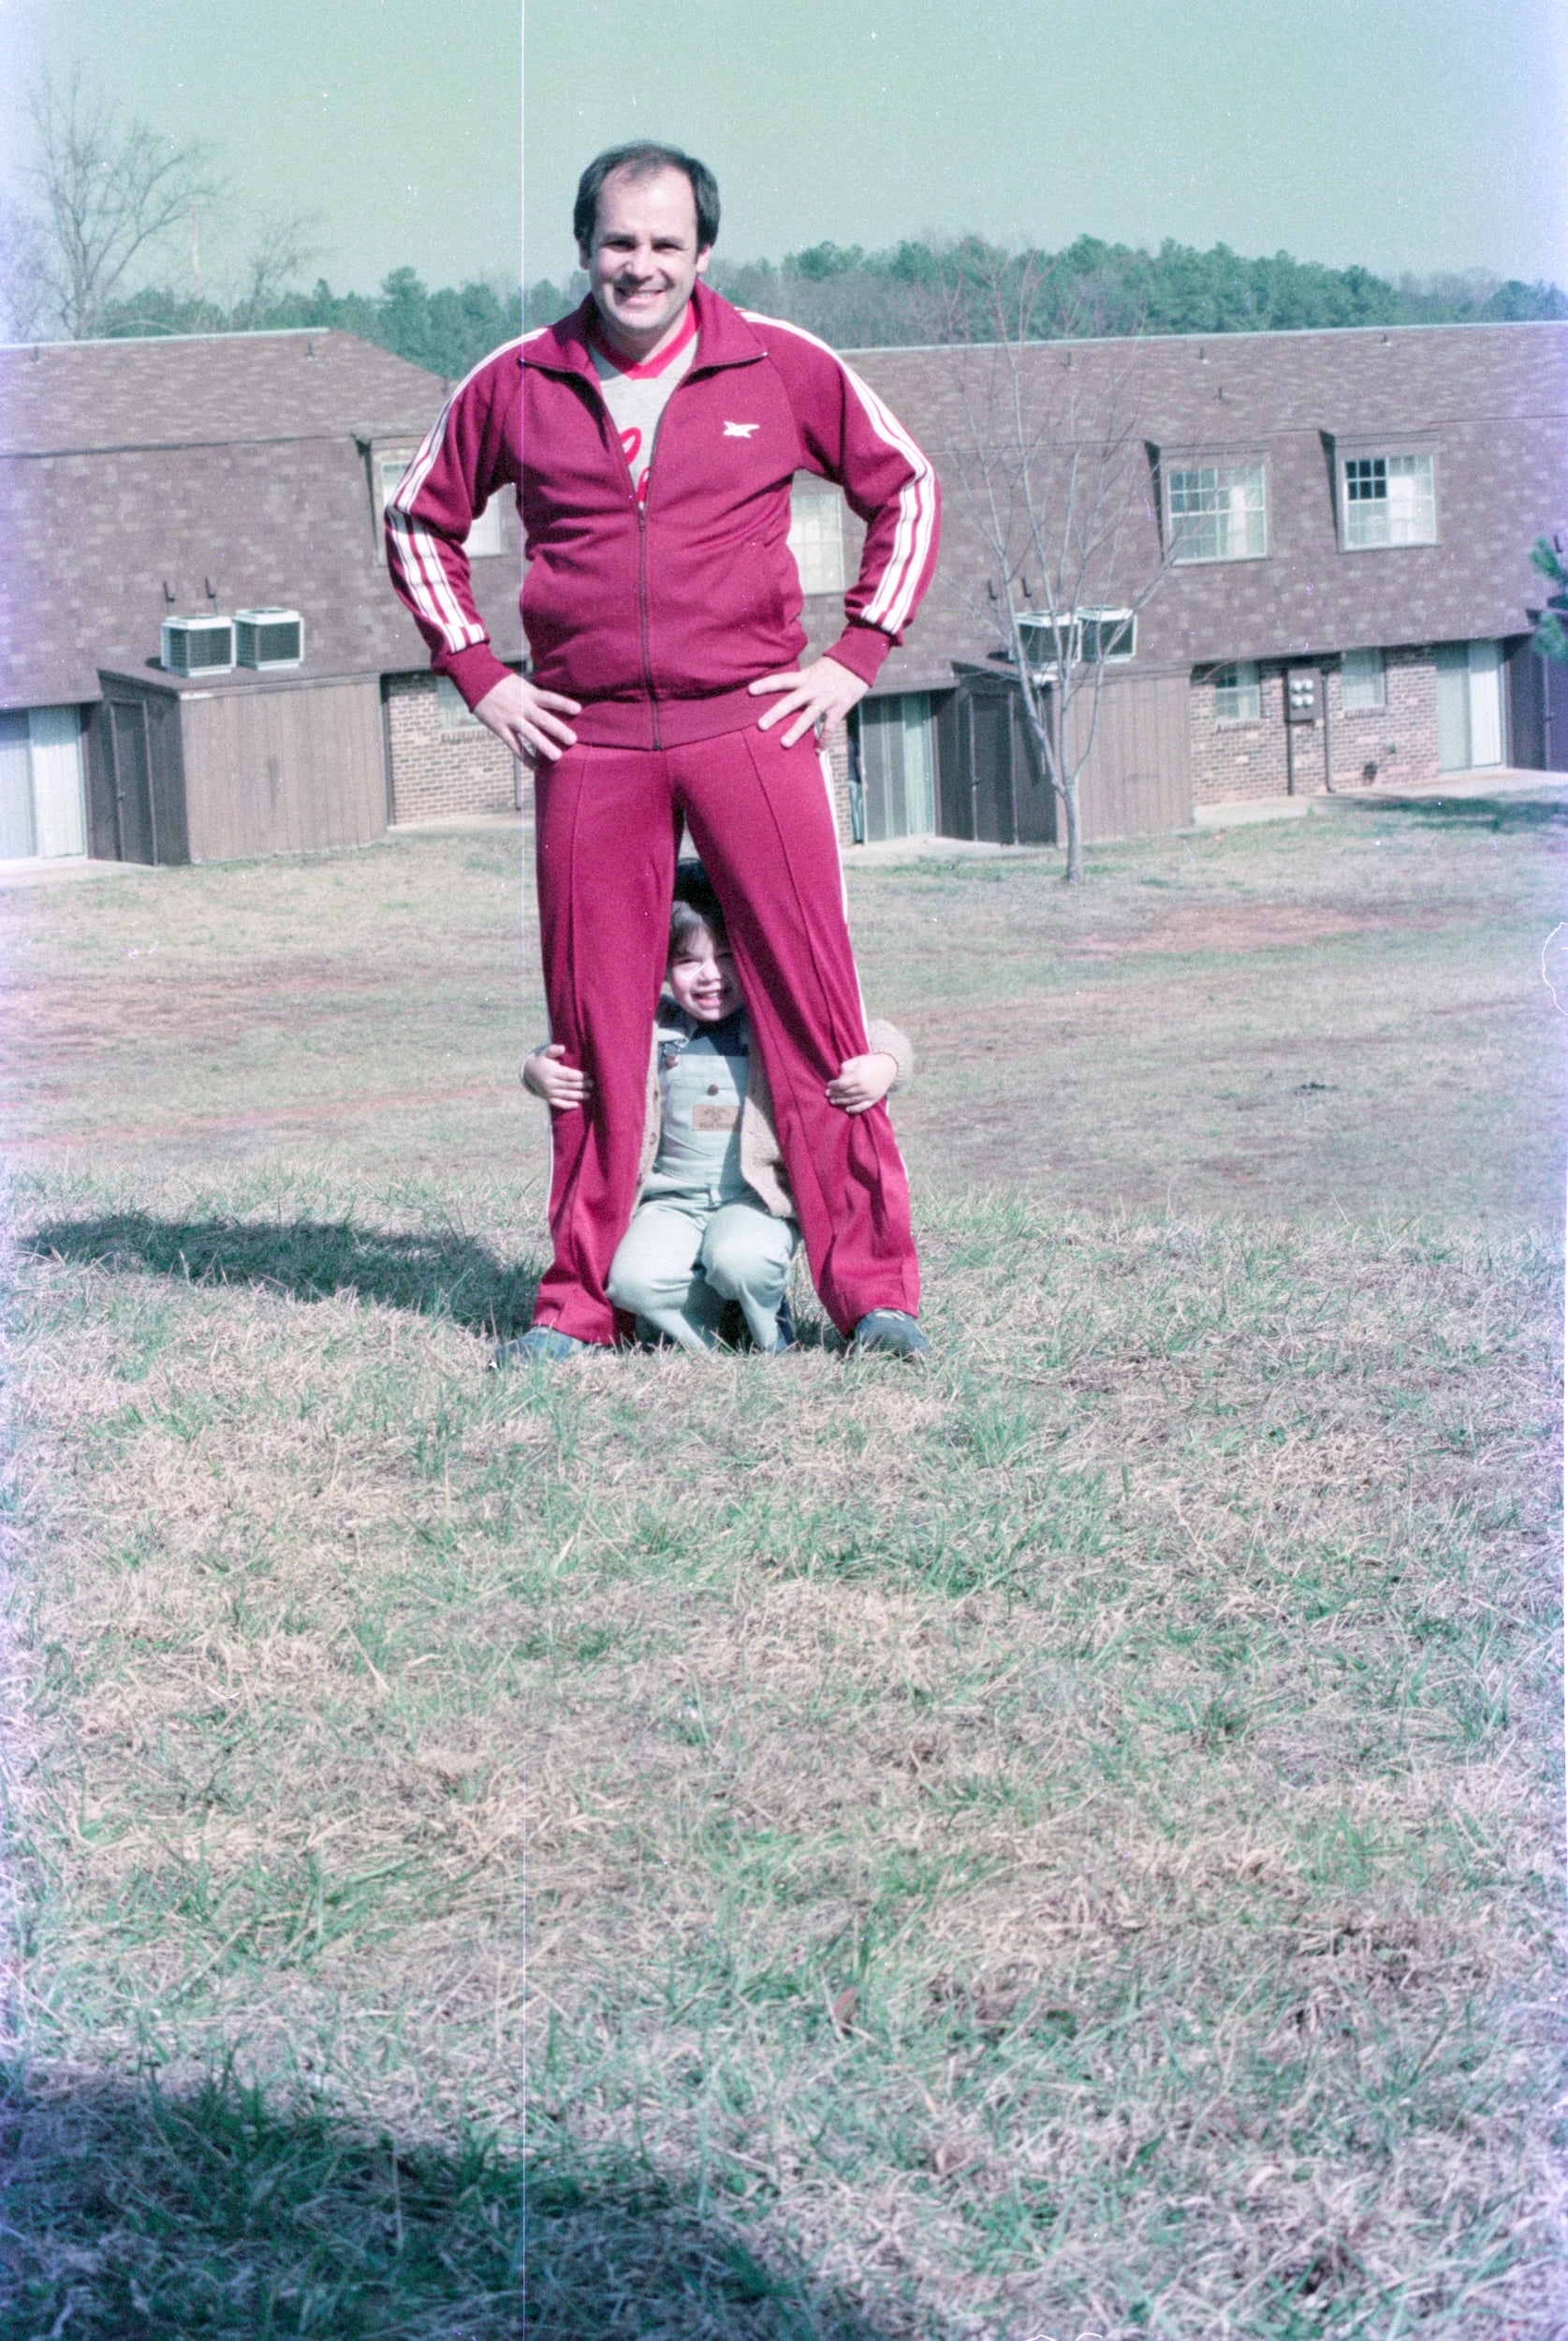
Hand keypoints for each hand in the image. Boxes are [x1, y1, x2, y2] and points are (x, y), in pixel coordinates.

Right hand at [474, 674, 582, 763]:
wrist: (477, 680)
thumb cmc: (503, 683)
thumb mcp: (522, 683)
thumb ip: (536, 695)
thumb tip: (556, 703)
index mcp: (529, 693)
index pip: (549, 698)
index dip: (563, 703)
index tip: (578, 710)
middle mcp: (522, 706)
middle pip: (542, 718)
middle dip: (558, 729)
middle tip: (573, 740)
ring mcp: (510, 718)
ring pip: (529, 734)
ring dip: (543, 746)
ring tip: (557, 757)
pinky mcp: (500, 728)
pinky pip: (514, 745)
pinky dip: (525, 757)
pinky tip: (536, 767)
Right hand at [522, 1043, 592, 1111]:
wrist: (529, 1073)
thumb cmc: (542, 1061)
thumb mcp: (545, 1053)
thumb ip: (553, 1050)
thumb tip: (562, 1048)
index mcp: (550, 1072)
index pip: (568, 1075)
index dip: (579, 1076)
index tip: (588, 1075)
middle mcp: (549, 1083)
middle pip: (569, 1085)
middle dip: (581, 1085)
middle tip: (592, 1084)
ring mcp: (548, 1092)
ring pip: (566, 1095)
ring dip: (578, 1096)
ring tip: (589, 1095)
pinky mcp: (548, 1099)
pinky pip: (558, 1104)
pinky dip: (567, 1105)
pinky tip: (577, 1104)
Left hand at [749, 654, 868, 747]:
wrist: (858, 662)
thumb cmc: (834, 666)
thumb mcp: (815, 669)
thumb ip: (802, 681)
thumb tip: (784, 690)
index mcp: (805, 677)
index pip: (782, 680)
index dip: (766, 684)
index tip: (750, 690)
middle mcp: (813, 689)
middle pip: (791, 702)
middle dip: (775, 714)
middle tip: (761, 726)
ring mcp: (826, 700)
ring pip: (808, 717)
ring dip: (796, 731)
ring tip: (784, 743)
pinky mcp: (839, 708)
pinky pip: (830, 727)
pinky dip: (824, 740)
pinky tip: (817, 751)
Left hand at [826, 1051, 897, 1114]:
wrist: (889, 1066)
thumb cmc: (870, 1062)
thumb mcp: (856, 1060)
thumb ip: (845, 1067)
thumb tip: (839, 1078)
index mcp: (858, 1077)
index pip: (841, 1085)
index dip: (833, 1086)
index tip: (829, 1085)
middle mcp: (863, 1088)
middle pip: (845, 1093)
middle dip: (834, 1094)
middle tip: (827, 1094)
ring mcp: (869, 1095)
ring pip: (852, 1101)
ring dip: (841, 1102)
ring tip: (832, 1101)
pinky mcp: (874, 1099)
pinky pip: (863, 1107)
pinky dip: (854, 1109)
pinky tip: (847, 1109)